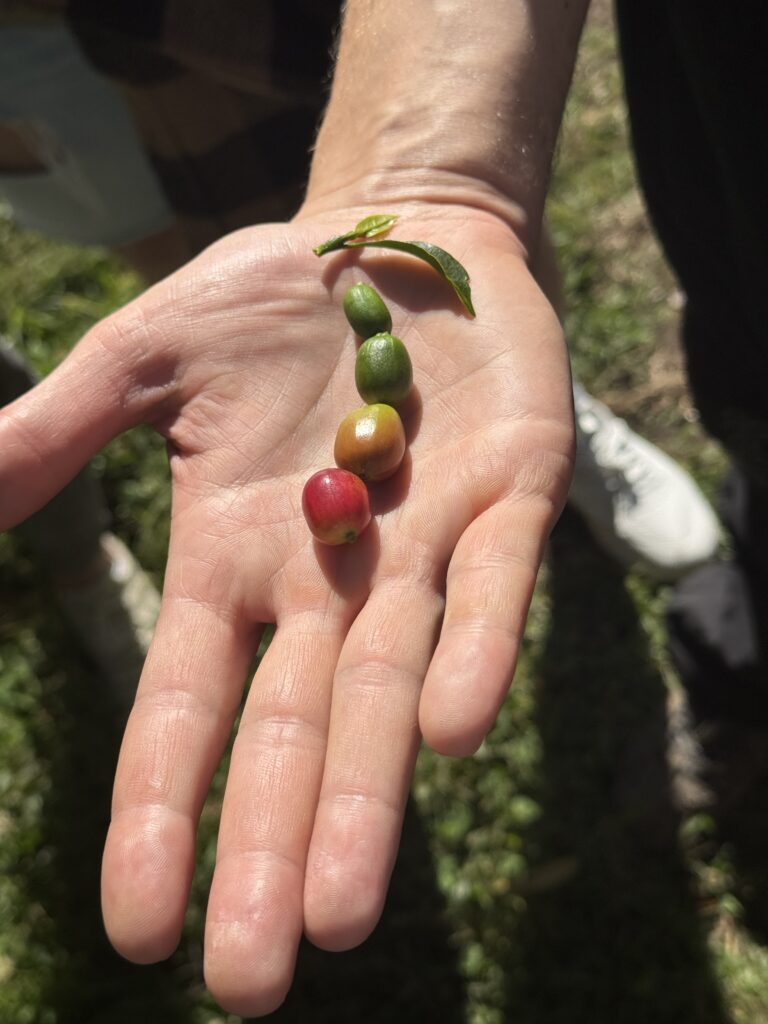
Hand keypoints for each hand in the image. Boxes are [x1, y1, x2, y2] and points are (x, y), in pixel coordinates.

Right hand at [0, 203, 572, 1014]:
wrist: (396, 244)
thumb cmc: (271, 301)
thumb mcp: (145, 360)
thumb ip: (56, 434)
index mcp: (235, 560)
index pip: (189, 707)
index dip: (162, 812)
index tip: (137, 928)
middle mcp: (325, 579)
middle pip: (292, 734)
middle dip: (271, 852)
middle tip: (253, 984)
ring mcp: (419, 546)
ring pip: (390, 690)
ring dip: (367, 797)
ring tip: (341, 916)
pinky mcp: (506, 501)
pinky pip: (489, 594)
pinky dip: (473, 659)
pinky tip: (452, 735)